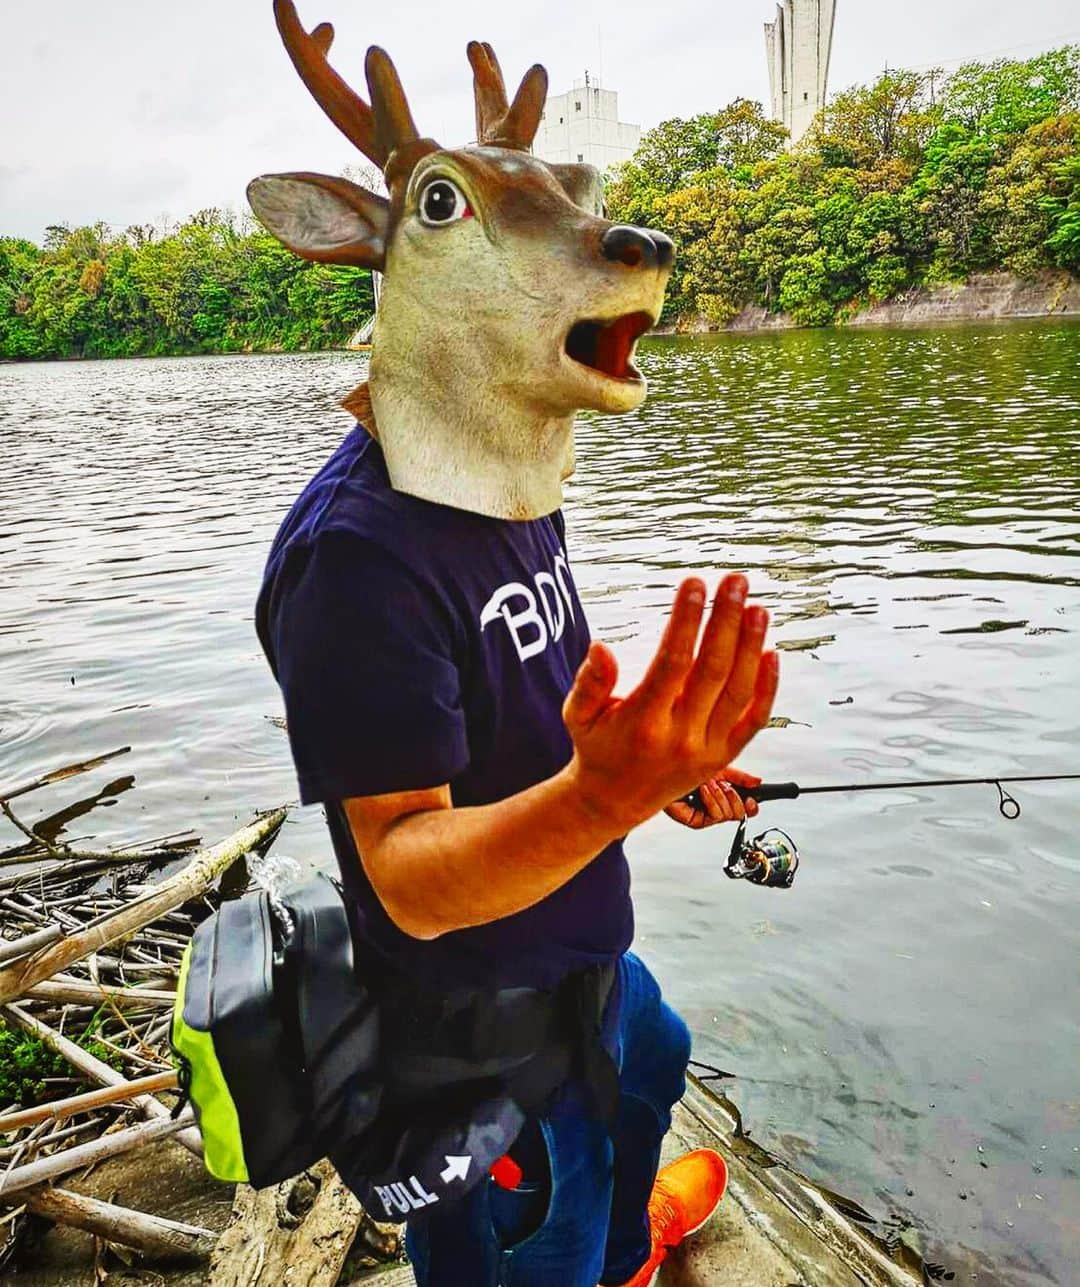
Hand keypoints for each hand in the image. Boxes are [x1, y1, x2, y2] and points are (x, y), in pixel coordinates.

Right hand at [562, 574, 777, 833]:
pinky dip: (767, 688)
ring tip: (757, 608)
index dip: (686, 621)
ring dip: (751, 646)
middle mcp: (679, 737)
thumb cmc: (597, 748)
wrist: (615, 801)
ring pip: (738, 691)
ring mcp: (706, 749)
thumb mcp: (577, 716)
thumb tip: (601, 647)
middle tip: (735, 581)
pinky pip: (753, 720)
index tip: (694, 584)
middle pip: (711, 670)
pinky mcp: (723, 757)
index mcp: (642, 722)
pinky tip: (771, 652)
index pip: (671, 662)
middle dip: (726, 620)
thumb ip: (589, 682)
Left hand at [665, 767, 760, 829]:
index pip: (743, 809)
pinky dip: (711, 801)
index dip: (750, 806)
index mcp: (720, 797)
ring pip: (727, 815)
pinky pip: (713, 816)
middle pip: (738, 814)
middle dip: (733, 795)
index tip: (753, 799)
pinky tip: (703, 791)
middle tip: (723, 785)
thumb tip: (757, 782)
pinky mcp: (693, 820)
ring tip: (708, 785)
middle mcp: (713, 807)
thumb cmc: (682, 767)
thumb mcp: (718, 767)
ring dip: (719, 795)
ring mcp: (703, 815)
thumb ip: (739, 777)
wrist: (663, 768)